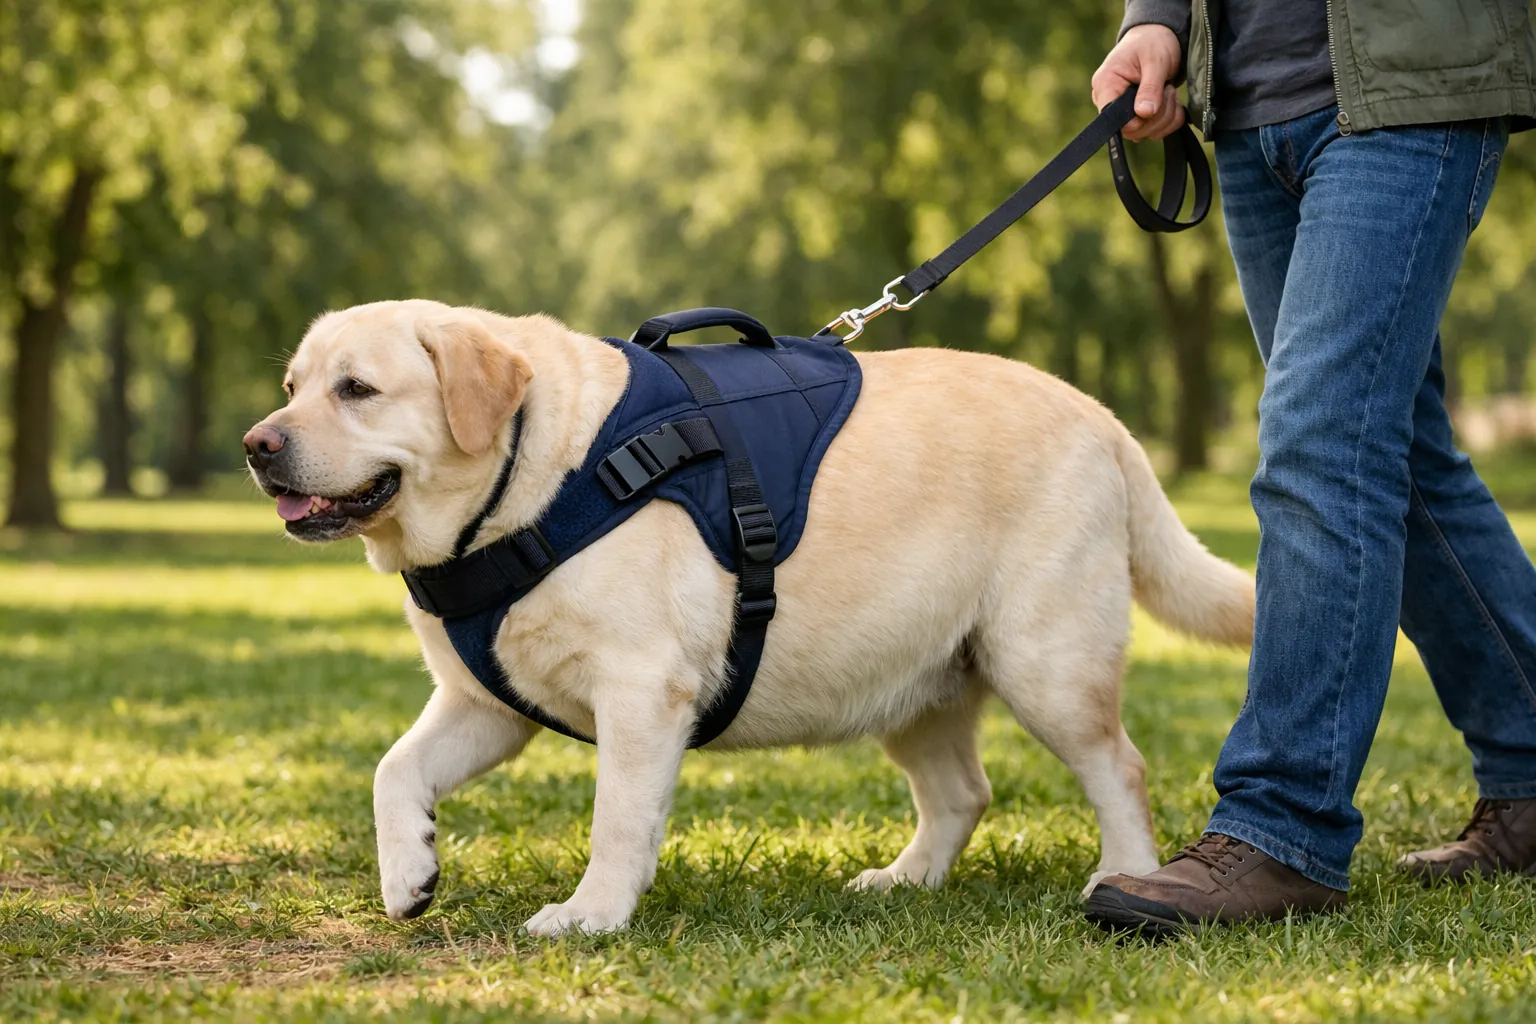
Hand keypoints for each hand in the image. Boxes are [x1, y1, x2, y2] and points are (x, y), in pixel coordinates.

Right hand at [1091, 24, 1185, 140]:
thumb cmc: (1153, 42)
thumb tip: (1144, 113)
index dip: (1137, 119)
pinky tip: (1172, 102)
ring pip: (1145, 133)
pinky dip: (1170, 120)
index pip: (1113, 118)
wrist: (1159, 36)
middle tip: (1167, 89)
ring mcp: (1123, 111)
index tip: (1155, 101)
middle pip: (1132, 130)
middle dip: (1158, 115)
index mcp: (1105, 85)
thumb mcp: (1155, 60)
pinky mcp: (1137, 117)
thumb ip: (1150, 87)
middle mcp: (1109, 101)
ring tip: (1169, 90)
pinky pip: (1154, 131)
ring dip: (1166, 116)